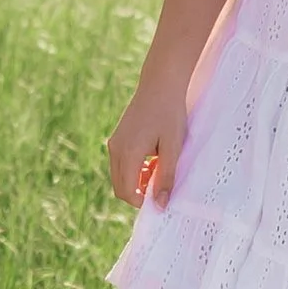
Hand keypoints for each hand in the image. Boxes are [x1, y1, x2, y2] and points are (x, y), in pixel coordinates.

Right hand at [107, 71, 189, 210]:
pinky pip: (121, 163)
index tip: (161, 196)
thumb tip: (160, 205)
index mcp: (127, 153)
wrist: (161, 83)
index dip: (142, 201)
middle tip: (161, 181)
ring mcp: (114, 142)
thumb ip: (166, 177)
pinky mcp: (117, 137)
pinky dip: (134, 169)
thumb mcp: (173, 147)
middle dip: (139, 192)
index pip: (127, 192)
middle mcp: (115, 149)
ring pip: (120, 176)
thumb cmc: (169, 113)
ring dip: (137, 180)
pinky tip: (153, 157)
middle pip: (120, 187)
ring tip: (160, 166)